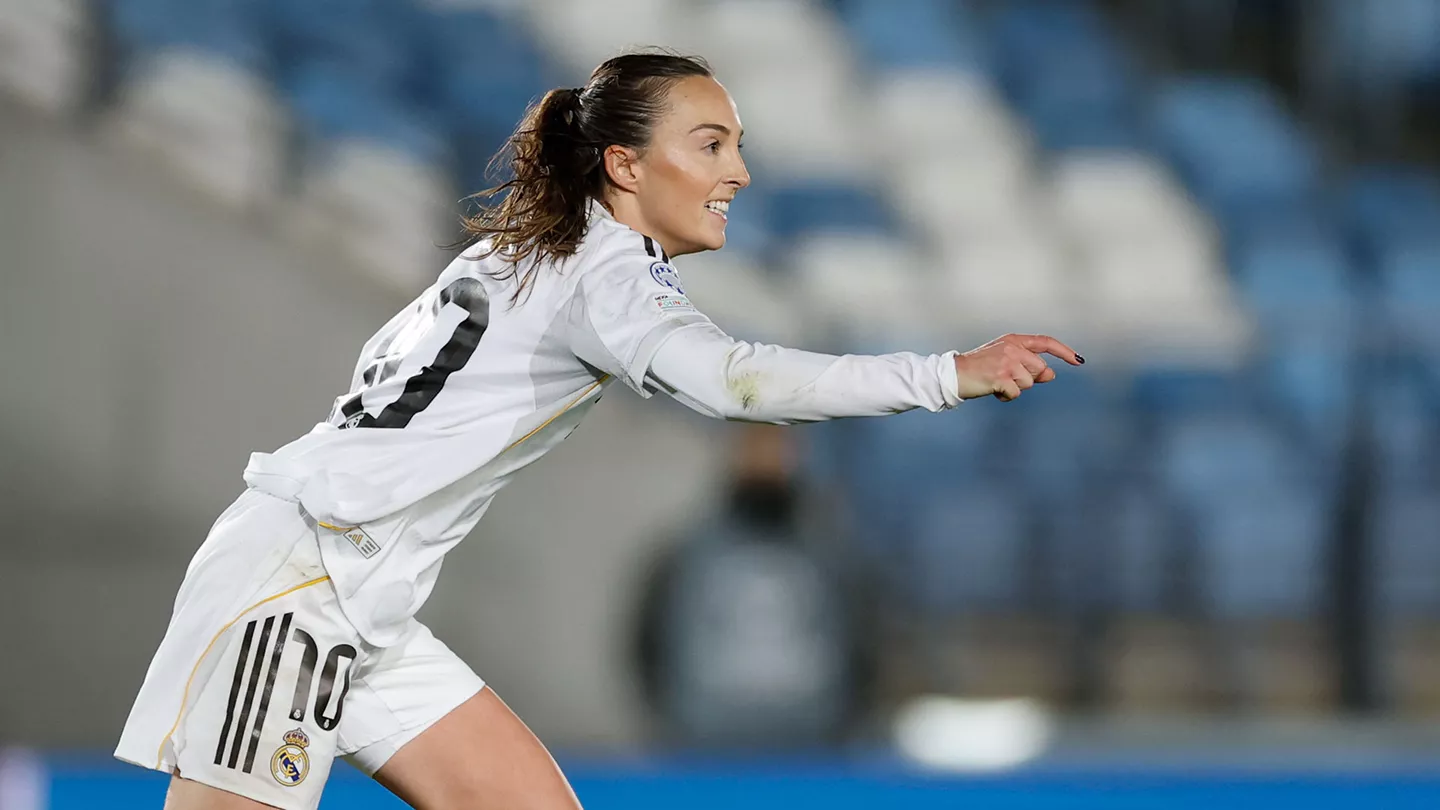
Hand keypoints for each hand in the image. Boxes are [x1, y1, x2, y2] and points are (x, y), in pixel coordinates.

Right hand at [953, 333, 1084, 401]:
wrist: (954, 374)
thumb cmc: (980, 369)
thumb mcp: (1006, 362)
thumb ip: (1030, 367)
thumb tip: (1051, 374)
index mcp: (1014, 340)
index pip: (1045, 342)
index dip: (1064, 351)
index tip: (1078, 361)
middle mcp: (1012, 348)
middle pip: (1039, 368)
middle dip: (1027, 378)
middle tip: (1005, 377)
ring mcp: (1007, 361)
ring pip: (1029, 382)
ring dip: (1015, 388)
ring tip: (996, 382)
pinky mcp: (1001, 376)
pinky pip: (1016, 393)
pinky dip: (1006, 396)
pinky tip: (993, 389)